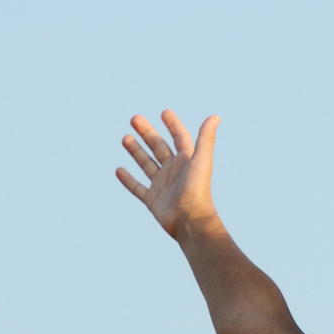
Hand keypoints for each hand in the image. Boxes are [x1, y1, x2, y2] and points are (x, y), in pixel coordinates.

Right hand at [116, 109, 218, 238]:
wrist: (190, 221)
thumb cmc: (197, 189)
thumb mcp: (201, 160)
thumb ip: (206, 138)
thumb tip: (215, 116)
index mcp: (187, 161)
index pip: (179, 138)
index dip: (173, 125)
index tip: (164, 112)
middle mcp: (174, 171)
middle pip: (158, 147)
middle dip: (147, 133)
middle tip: (134, 119)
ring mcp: (162, 185)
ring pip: (146, 164)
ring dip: (136, 151)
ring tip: (125, 138)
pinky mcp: (152, 200)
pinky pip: (137, 187)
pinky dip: (128, 179)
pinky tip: (118, 169)